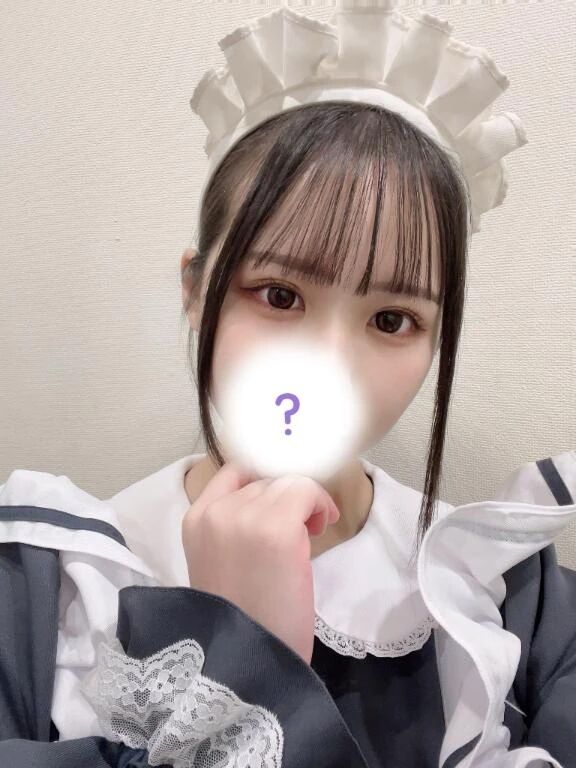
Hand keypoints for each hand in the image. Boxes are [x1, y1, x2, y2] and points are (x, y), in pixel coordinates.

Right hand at [181, 460, 339, 664]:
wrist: (245, 663)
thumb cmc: (237, 622)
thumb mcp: (219, 563)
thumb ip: (232, 529)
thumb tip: (272, 503)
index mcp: (194, 521)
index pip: (233, 472)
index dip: (262, 482)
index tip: (281, 503)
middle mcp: (216, 512)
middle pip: (265, 479)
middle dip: (285, 498)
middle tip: (301, 527)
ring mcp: (246, 517)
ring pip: (288, 482)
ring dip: (304, 501)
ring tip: (311, 529)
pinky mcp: (278, 528)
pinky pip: (307, 491)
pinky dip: (320, 503)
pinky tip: (323, 525)